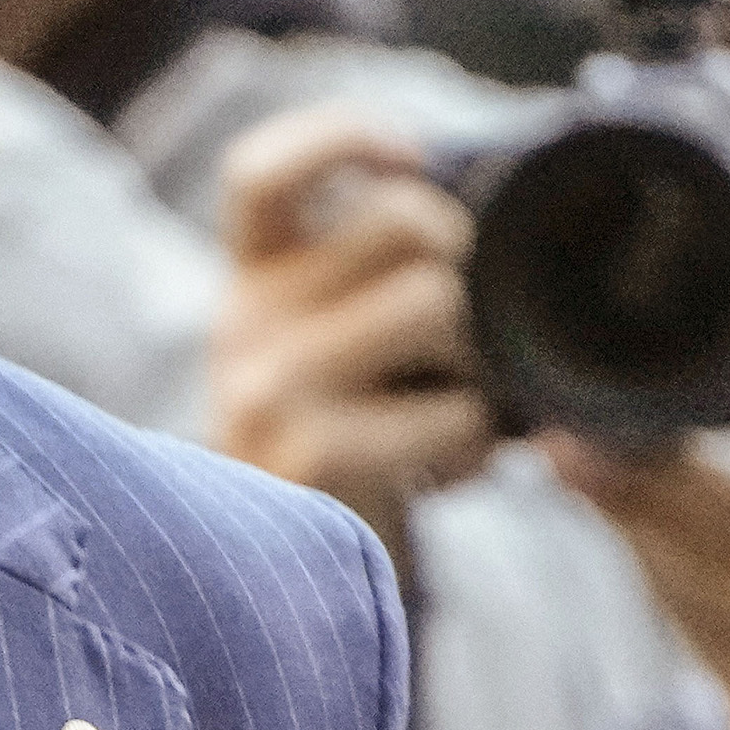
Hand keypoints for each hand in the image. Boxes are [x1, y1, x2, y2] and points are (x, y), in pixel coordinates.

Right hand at [208, 102, 491, 549]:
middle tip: (466, 334)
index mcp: (248, 279)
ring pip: (434, 301)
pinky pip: (451, 411)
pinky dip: (474, 444)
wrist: (280, 590)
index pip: (261, 171)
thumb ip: (370, 274)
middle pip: (402, 221)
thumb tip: (487, 195)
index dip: (340, 139)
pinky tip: (448, 469)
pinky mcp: (312, 456)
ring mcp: (270, 389)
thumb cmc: (344, 448)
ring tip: (456, 407)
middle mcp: (243, 321)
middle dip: (467, 264)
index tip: (408, 159)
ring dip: (478, 359)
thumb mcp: (331, 346)